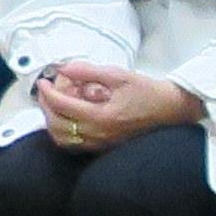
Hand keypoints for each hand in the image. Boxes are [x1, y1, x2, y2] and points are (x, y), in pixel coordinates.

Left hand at [34, 58, 200, 147]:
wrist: (171, 109)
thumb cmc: (149, 93)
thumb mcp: (118, 75)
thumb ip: (89, 71)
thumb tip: (65, 68)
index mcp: (102, 117)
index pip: (63, 106)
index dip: (48, 93)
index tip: (43, 82)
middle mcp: (99, 134)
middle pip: (58, 125)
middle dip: (46, 106)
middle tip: (45, 91)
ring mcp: (102, 143)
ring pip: (63, 139)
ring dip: (52, 121)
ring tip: (53, 104)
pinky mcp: (105, 147)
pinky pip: (75, 145)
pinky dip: (64, 132)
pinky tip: (66, 118)